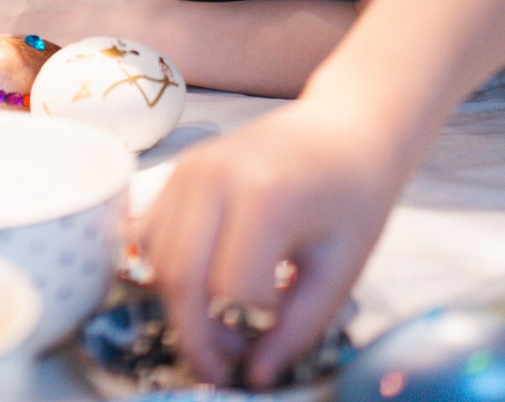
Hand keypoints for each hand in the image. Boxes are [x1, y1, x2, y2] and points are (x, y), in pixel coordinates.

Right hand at [134, 96, 407, 385]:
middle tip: (221, 367)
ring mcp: (188, 167)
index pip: (229, 286)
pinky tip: (205, 284)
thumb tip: (256, 377)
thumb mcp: (341, 269)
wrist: (346, 128)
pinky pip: (151, 231)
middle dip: (193, 334)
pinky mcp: (178, 169)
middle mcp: (213, 176)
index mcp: (265, 196)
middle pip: (177, 274)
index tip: (266, 348)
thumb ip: (299, 328)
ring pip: (155, 256)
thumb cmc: (354, 197)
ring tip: (218, 326)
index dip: (245, 330)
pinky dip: (168, 269)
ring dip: (178, 304)